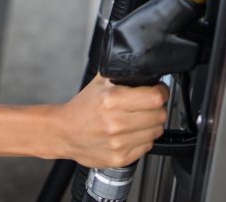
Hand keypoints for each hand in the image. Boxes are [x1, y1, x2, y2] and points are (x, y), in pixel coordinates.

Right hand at [53, 74, 167, 168]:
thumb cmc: (82, 108)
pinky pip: (147, 146)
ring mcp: (119, 142)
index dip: (161, 92)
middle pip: (160, 115)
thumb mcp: (99, 82)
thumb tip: (143, 67)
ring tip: (138, 119)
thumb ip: (121, 72)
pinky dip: (143, 138)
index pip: (155, 98)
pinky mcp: (121, 157)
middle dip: (157, 107)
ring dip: (152, 124)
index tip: (158, 91)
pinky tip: (131, 132)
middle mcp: (116, 122)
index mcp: (112, 100)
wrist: (64, 133)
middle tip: (148, 105)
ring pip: (156, 131)